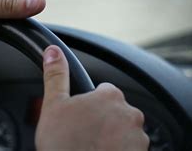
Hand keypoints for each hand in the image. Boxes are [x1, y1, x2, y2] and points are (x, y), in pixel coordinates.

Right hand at [35, 45, 149, 150]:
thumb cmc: (65, 147)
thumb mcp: (53, 107)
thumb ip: (56, 76)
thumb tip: (53, 52)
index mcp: (109, 96)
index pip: (103, 92)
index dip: (89, 106)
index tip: (80, 119)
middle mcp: (130, 114)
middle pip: (115, 113)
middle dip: (102, 123)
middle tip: (83, 138)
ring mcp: (139, 138)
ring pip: (124, 133)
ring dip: (112, 140)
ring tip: (92, 150)